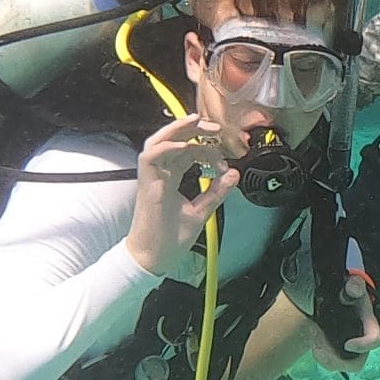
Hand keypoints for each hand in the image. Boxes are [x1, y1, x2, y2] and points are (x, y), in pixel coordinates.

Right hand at [124, 115, 237, 278]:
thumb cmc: (170, 238)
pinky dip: (166, 147)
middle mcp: (160, 173)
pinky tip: (184, 145)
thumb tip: (233, 174)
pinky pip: (150, 156)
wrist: (154, 258)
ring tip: (196, 121)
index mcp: (171, 177)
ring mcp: (151, 177)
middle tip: (215, 127)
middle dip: (193, 128)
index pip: (187, 151)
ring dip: (177, 129)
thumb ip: (216, 192)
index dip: (207, 150)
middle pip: (173, 140)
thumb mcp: (201, 211)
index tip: (224, 163)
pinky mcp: (146, 184)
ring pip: (158, 141)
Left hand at [310, 272, 379, 370]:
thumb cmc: (350, 294)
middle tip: (319, 346)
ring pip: (339, 365)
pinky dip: (319, 356)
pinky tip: (314, 341)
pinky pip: (330, 364)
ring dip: (324, 357)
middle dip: (336, 359)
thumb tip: (353, 287)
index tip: (347, 344)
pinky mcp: (339, 354)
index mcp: (370, 327)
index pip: (374, 341)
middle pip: (355, 363)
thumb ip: (354, 286)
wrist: (340, 300)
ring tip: (315, 339)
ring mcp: (351, 351)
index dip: (362, 346)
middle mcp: (363, 343)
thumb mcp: (353, 287)